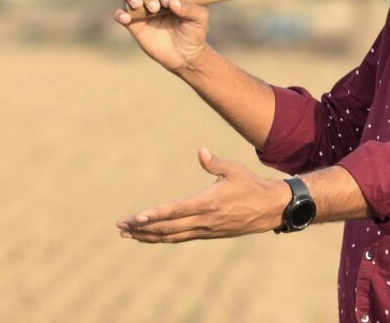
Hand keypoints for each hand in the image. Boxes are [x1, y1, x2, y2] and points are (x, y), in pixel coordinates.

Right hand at [113, 0, 209, 72]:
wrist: (185, 56)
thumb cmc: (194, 33)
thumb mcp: (199, 19)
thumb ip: (190, 8)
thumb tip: (172, 2)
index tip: (167, 2)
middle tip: (154, 8)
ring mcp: (142, 9)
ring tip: (137, 6)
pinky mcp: (133, 23)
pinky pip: (120, 13)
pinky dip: (119, 13)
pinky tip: (125, 18)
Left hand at [117, 148, 289, 242]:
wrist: (269, 209)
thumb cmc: (250, 185)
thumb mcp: (234, 169)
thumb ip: (214, 163)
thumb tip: (200, 151)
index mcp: (208, 203)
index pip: (176, 211)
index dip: (155, 215)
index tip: (137, 217)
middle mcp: (204, 220)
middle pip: (167, 228)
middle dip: (142, 228)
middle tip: (121, 226)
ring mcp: (205, 230)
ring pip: (171, 236)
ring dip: (148, 236)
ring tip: (128, 234)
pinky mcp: (207, 234)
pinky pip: (180, 238)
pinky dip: (162, 238)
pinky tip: (149, 236)